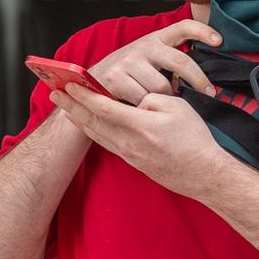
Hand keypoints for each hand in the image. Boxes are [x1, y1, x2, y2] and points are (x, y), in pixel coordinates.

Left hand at [49, 85, 229, 199]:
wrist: (204, 174)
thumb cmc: (195, 139)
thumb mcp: (177, 108)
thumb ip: (151, 99)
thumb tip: (136, 100)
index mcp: (139, 125)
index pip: (103, 106)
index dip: (84, 94)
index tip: (69, 83)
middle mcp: (128, 142)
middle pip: (92, 122)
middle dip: (72, 106)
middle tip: (55, 94)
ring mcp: (129, 155)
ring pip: (97, 134)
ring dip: (79, 120)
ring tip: (66, 109)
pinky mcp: (133, 162)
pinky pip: (107, 143)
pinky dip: (94, 132)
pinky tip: (89, 127)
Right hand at [89, 19, 221, 104]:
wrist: (87, 86)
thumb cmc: (126, 78)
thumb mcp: (148, 63)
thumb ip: (169, 64)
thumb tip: (200, 81)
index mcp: (155, 39)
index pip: (183, 27)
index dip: (203, 31)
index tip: (220, 40)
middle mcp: (143, 46)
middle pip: (181, 61)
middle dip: (199, 80)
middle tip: (210, 93)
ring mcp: (129, 61)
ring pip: (163, 86)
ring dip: (166, 99)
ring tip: (160, 104)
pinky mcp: (117, 77)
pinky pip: (145, 99)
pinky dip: (148, 107)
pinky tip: (143, 109)